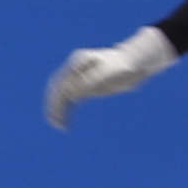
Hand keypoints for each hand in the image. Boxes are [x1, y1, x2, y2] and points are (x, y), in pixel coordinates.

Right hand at [45, 26, 175, 129]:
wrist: (134, 64)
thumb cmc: (122, 66)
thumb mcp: (108, 74)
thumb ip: (90, 82)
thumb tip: (72, 94)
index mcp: (78, 61)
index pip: (63, 79)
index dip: (61, 94)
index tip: (72, 103)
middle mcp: (74, 69)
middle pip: (57, 88)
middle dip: (53, 105)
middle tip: (55, 121)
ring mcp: (77, 78)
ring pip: (61, 96)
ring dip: (57, 110)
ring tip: (59, 126)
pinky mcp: (82, 88)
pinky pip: (68, 101)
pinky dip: (65, 111)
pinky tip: (65, 124)